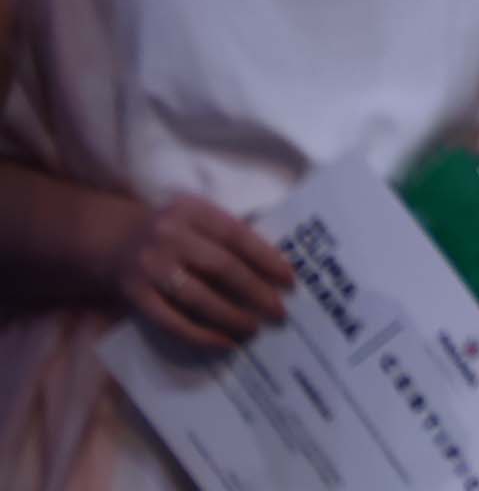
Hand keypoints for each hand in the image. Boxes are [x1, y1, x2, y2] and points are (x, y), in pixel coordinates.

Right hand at [114, 195, 296, 349]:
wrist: (115, 241)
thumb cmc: (173, 233)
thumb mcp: (198, 220)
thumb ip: (228, 236)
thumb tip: (275, 270)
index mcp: (192, 210)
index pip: (237, 235)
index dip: (266, 258)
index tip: (289, 279)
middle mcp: (169, 235)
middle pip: (221, 266)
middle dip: (255, 291)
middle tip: (279, 312)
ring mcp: (149, 266)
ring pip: (197, 297)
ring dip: (230, 316)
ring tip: (253, 329)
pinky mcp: (134, 295)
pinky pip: (171, 321)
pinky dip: (200, 335)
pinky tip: (223, 342)